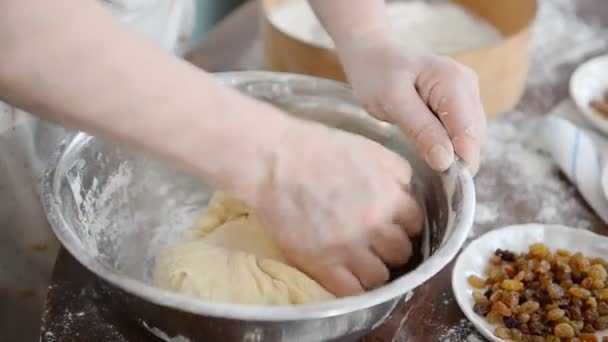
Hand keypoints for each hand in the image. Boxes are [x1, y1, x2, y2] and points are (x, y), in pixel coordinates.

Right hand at [251, 119, 422, 295]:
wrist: (272, 161)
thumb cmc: (317, 148)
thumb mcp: (369, 148)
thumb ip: (396, 171)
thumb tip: (407, 192)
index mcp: (389, 195)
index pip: (415, 224)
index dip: (403, 224)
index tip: (391, 224)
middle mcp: (375, 224)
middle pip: (401, 252)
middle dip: (390, 247)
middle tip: (373, 241)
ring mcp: (348, 247)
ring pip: (380, 276)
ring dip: (373, 269)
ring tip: (358, 260)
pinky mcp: (321, 264)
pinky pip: (352, 292)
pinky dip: (353, 288)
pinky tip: (346, 276)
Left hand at [336, 35, 485, 173]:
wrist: (373, 55)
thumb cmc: (377, 75)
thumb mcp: (392, 102)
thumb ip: (421, 130)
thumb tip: (446, 161)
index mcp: (454, 82)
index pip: (469, 134)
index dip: (459, 163)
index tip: (439, 180)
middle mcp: (468, 85)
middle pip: (474, 137)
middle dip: (455, 158)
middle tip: (423, 167)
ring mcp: (467, 92)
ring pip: (470, 136)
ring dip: (452, 151)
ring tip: (420, 150)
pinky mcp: (461, 101)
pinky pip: (461, 131)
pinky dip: (448, 142)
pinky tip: (427, 142)